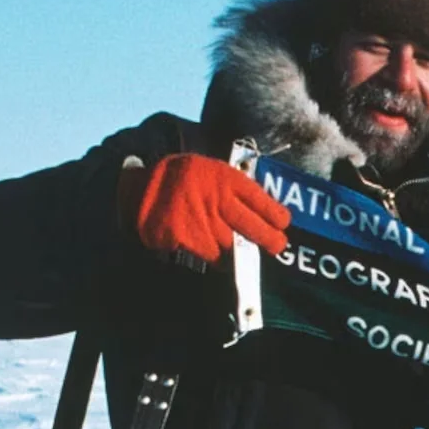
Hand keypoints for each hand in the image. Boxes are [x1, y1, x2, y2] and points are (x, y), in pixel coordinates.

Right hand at [120, 153, 291, 268]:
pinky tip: (214, 250)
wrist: (145, 187)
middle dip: (270, 240)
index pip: (260, 201)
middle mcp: (218, 201)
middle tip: (277, 246)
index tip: (284, 223)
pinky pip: (211, 255)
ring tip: (240, 248)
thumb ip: (236, 189)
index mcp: (226, 180)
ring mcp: (203, 221)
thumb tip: (265, 212)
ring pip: (233, 247)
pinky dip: (216, 256)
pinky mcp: (188, 238)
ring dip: (240, 251)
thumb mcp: (213, 171)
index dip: (275, 215)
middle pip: (253, 228)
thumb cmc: (186, 178)